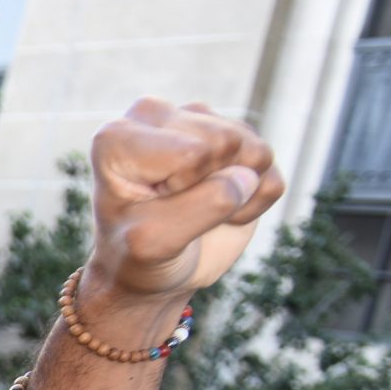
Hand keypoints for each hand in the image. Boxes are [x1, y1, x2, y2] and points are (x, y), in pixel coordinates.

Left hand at [81, 99, 285, 309]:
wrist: (153, 273)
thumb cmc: (138, 257)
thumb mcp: (156, 242)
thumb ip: (202, 206)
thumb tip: (249, 177)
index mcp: (119, 136)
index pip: (191, 153)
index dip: (182, 191)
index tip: (151, 209)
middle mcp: (157, 116)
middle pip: (226, 142)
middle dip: (210, 190)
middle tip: (177, 210)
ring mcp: (199, 124)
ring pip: (256, 152)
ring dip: (236, 198)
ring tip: (195, 210)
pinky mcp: (237, 142)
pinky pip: (271, 176)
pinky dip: (253, 204)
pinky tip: (219, 209)